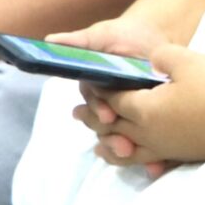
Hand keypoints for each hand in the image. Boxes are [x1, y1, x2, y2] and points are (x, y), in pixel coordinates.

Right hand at [53, 16, 175, 172]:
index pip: (92, 107)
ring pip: (124, 139)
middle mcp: (110, 107)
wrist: (155, 37)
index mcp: (95, 91)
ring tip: (136, 156)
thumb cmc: (122, 36)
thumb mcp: (100, 37)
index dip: (98, 113)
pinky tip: (156, 168)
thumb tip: (49, 41)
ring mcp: (131, 116)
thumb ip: (77, 43)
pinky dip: (152, 158)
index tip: (108, 116)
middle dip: (112, 139)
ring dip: (128, 153)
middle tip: (124, 146)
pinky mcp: (151, 123)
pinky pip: (150, 144)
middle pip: (106, 130)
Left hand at [71, 43, 204, 172]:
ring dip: (108, 147)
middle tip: (75, 115)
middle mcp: (149, 133)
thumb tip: (149, 60)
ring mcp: (165, 147)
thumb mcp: (186, 60)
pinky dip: (133, 160)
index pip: (113, 100)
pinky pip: (147, 161)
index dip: (99, 91)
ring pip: (126, 151)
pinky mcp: (182, 155)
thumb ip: (160, 57)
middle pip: (112, 127)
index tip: (88, 85)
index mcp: (145, 109)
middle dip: (93, 119)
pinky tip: (137, 160)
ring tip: (96, 146)